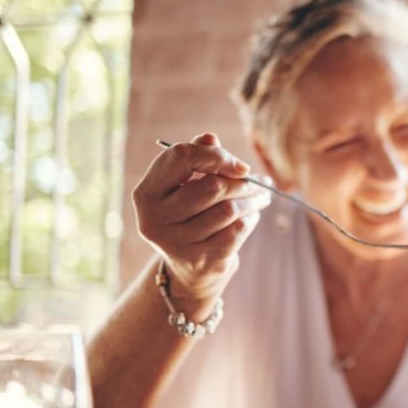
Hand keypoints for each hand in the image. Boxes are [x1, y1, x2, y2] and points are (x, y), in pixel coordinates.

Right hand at [132, 133, 270, 300]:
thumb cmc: (189, 215)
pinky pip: (237, 230)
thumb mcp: (185, 186)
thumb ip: (196, 159)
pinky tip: (252, 215)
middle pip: (212, 186)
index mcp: (146, 193)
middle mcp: (155, 218)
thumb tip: (210, 138)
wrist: (188, 269)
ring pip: (228, 209)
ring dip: (252, 200)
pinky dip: (250, 219)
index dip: (216, 155)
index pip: (181, 157)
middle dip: (241, 182)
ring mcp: (176, 242)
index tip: (239, 165)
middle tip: (257, 182)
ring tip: (261, 197)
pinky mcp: (201, 260)